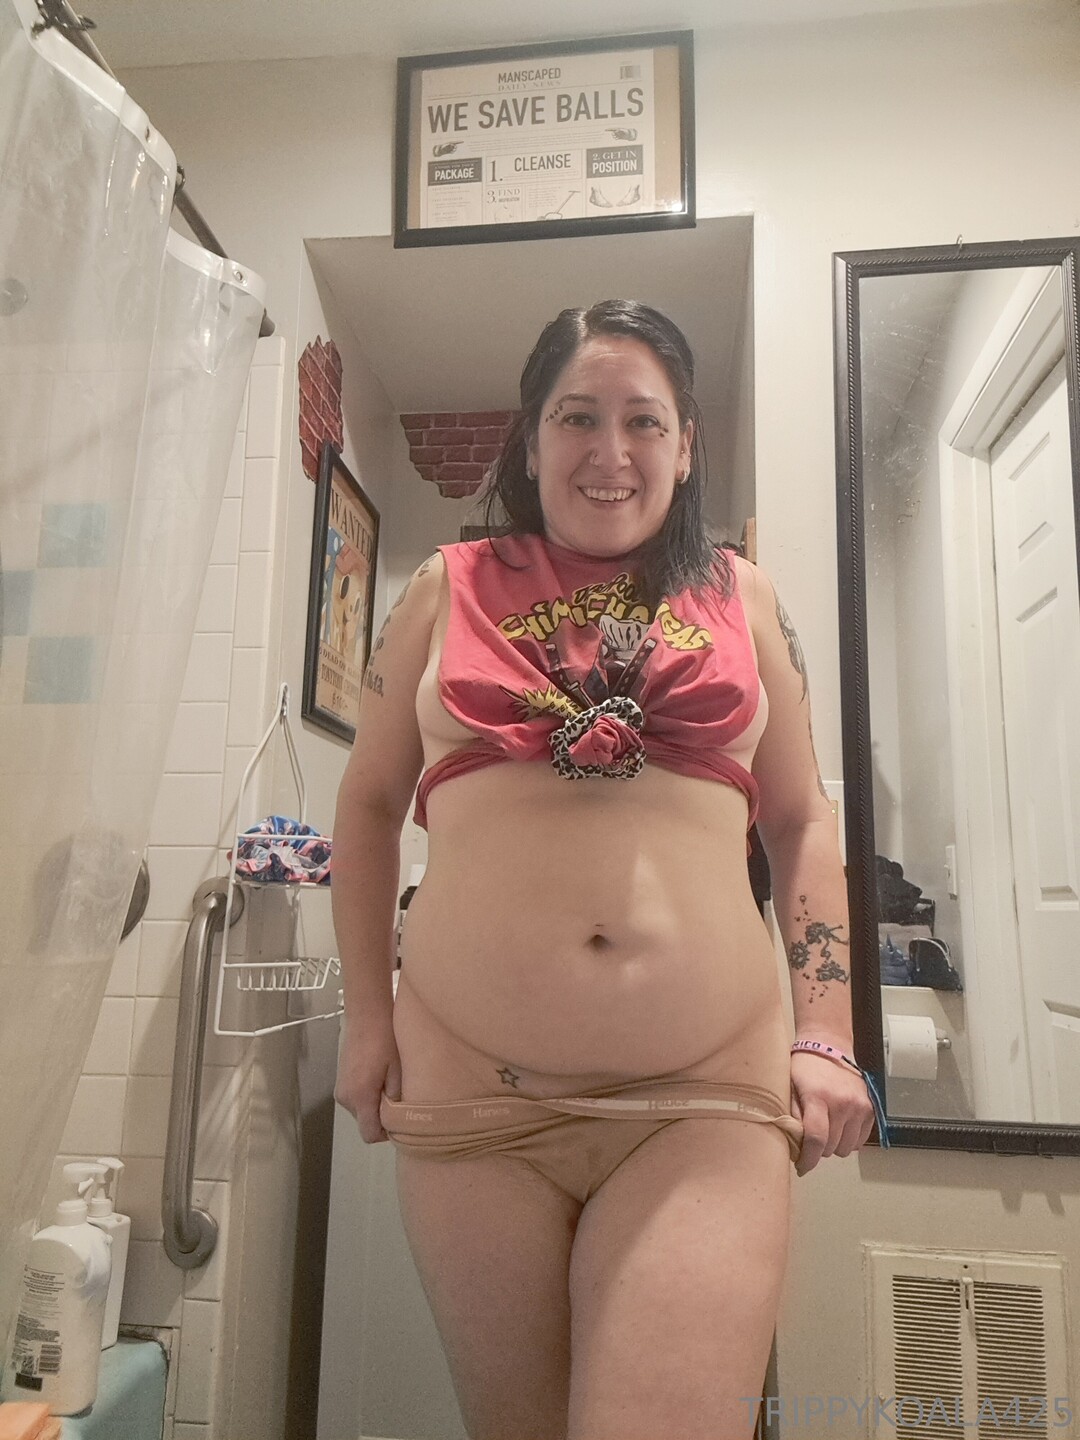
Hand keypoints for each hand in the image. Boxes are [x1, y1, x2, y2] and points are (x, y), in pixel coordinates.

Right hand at [334, 1014, 402, 1144]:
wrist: (367, 1013)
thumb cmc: (385, 1038)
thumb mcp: (399, 1071)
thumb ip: (397, 1100)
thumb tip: (399, 1120)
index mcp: (359, 1097)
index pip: (369, 1134)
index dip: (386, 1132)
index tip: (400, 1119)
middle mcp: (345, 1097)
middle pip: (365, 1123)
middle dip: (382, 1116)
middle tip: (398, 1095)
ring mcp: (340, 1088)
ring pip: (361, 1110)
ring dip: (375, 1104)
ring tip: (389, 1081)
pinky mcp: (341, 1080)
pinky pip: (356, 1098)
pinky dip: (368, 1094)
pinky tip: (379, 1075)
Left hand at [789, 1051, 876, 1176]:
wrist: (829, 1045)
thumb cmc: (804, 1066)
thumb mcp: (789, 1087)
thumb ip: (792, 1117)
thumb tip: (794, 1146)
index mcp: (818, 1097)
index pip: (815, 1139)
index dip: (807, 1159)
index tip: (801, 1167)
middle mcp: (842, 1103)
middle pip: (832, 1147)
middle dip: (818, 1150)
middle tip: (810, 1140)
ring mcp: (859, 1106)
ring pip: (847, 1148)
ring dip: (835, 1146)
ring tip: (825, 1131)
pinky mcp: (870, 1108)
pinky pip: (861, 1140)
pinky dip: (849, 1139)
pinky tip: (839, 1127)